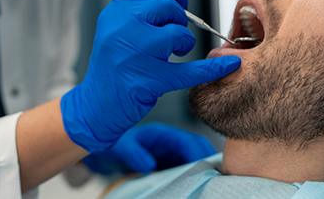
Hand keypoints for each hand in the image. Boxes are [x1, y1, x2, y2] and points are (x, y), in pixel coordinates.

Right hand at [61, 0, 240, 152]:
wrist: (97, 103)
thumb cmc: (112, 60)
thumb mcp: (115, 21)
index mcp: (115, 9)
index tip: (177, 0)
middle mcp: (120, 26)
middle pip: (166, 5)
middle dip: (178, 17)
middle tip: (174, 32)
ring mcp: (133, 54)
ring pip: (177, 33)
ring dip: (183, 41)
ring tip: (175, 51)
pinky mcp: (147, 80)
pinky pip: (189, 70)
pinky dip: (212, 68)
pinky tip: (229, 65)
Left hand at [83, 123, 215, 174]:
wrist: (110, 153)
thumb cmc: (116, 147)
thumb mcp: (121, 149)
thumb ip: (133, 154)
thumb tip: (149, 165)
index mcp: (163, 134)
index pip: (188, 142)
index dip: (199, 155)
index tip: (205, 171)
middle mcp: (172, 143)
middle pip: (199, 149)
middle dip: (208, 163)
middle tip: (213, 181)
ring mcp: (174, 154)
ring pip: (197, 160)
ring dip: (203, 171)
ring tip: (206, 186)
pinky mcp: (172, 165)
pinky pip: (188, 170)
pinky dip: (193, 177)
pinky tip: (193, 188)